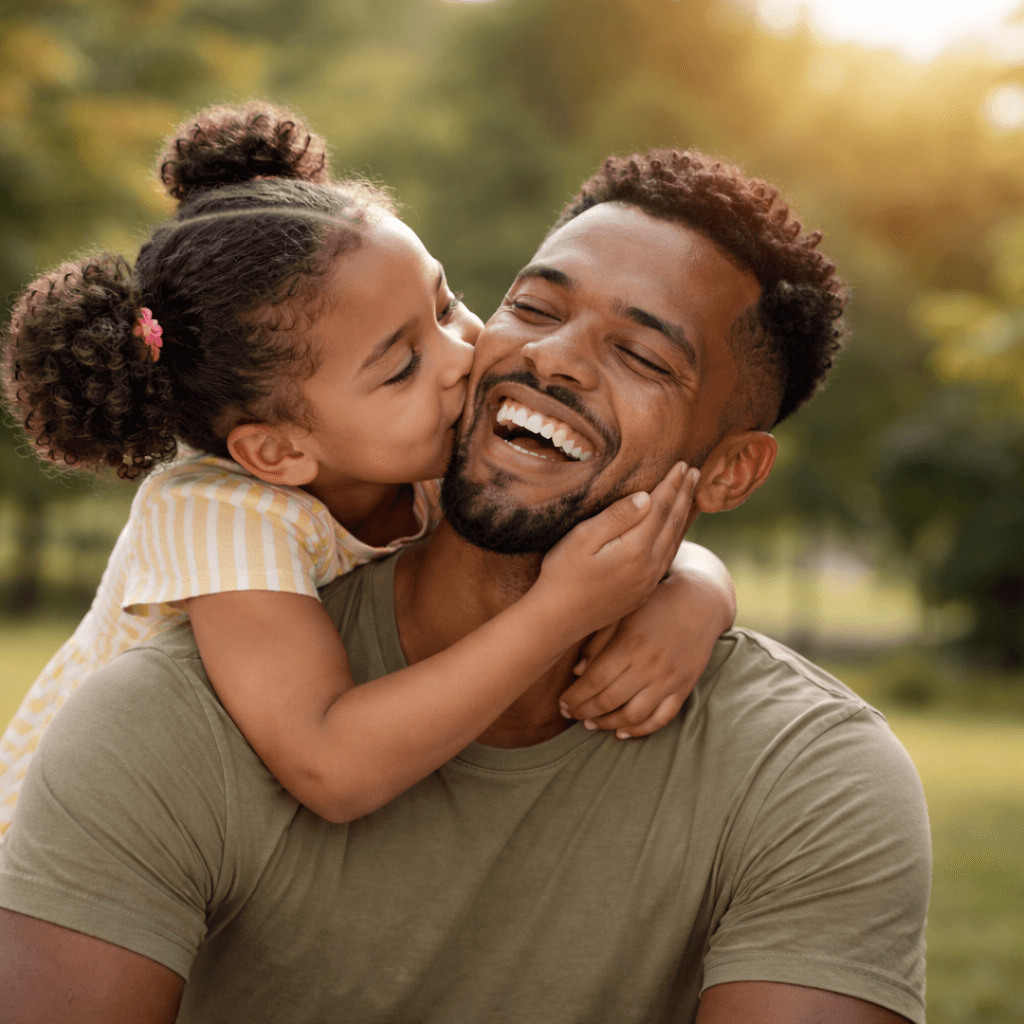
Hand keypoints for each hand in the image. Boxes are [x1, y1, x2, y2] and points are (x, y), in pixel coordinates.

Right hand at [532, 462, 698, 644]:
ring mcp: (648, 580)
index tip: (681, 464)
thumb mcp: (582, 538)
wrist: (559, 619)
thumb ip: (616, 517)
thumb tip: (646, 497)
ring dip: (683, 515)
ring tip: (689, 495)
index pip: (660, 507)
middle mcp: (650, 565)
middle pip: (673, 522)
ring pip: (674, 540)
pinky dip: (676, 537)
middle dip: (683, 495)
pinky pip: (668, 557)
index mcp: (636, 548)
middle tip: (693, 473)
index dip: (672, 484)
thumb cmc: (563, 574)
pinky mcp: (643, 591)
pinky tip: (674, 530)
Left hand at [558, 568, 732, 737]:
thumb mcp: (622, 614)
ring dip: (607, 724)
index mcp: (630, 646)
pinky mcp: (684, 689)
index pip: (594, 681)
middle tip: (570, 715)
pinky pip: (661, 719)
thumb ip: (598, 642)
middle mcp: (649, 667)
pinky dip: (640, 730)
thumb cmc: (655, 604)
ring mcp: (668, 681)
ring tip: (591, 723)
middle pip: (609, 700)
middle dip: (584, 711)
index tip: (562, 703)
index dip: (575, 697)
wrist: (700, 602)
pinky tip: (622, 732)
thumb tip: (576, 672)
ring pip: (633, 715)